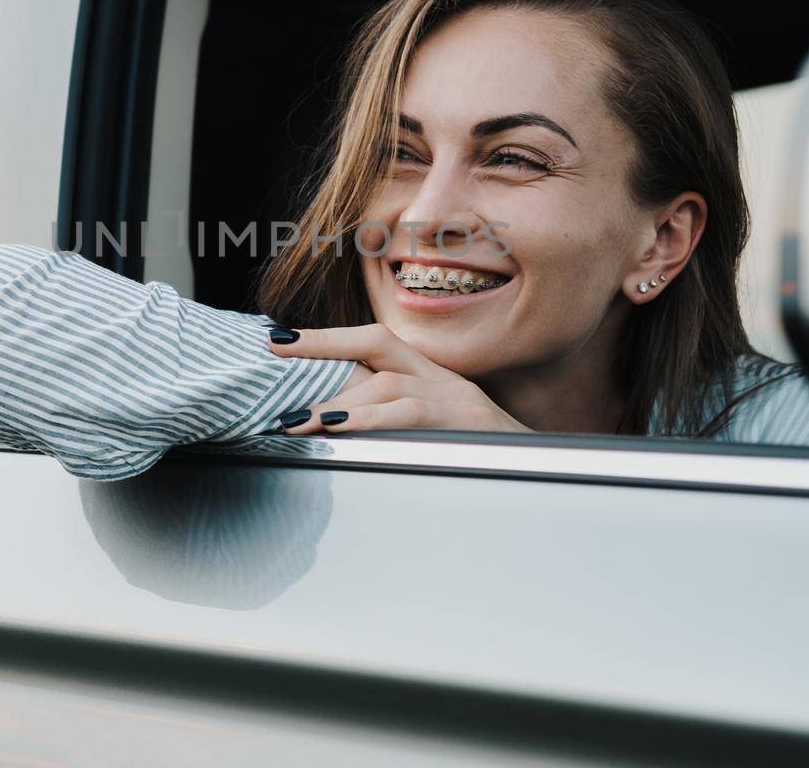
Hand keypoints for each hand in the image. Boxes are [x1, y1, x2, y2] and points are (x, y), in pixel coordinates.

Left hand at [267, 323, 531, 434]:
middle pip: (375, 342)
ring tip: (294, 419)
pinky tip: (337, 427)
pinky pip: (407, 413)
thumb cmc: (473, 452)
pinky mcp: (458, 423)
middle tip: (272, 357)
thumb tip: (325, 418)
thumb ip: (385, 414)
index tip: (277, 338)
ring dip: (335, 401)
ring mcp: (450, 397)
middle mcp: (437, 375)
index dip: (325, 337)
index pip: (372, 339)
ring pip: (385, 383)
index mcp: (426, 372)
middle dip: (322, 346)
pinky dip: (369, 418)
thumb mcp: (429, 425)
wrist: (536, 470)